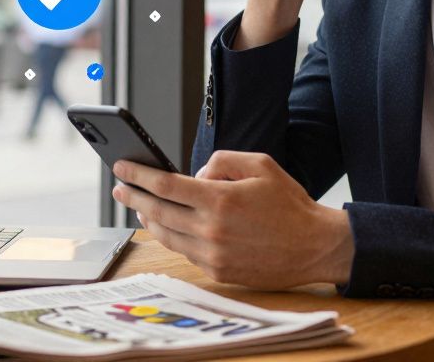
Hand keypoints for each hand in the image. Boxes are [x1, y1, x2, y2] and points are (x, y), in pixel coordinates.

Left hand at [111, 151, 353, 289]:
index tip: (121, 167)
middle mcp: (211, 230)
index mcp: (219, 200)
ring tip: (139, 207)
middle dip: (133, 198)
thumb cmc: (289, 204)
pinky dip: (171, 236)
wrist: (315, 246)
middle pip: (157, 212)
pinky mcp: (218, 271)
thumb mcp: (260, 165)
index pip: (165, 185)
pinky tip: (167, 226)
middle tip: (119, 188)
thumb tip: (195, 175)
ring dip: (148, 219)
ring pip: (166, 235)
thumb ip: (222, 161)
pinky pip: (185, 251)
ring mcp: (213, 254)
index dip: (138, 175)